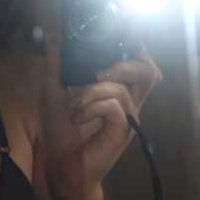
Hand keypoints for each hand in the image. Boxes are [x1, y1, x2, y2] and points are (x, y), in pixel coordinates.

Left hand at [41, 36, 162, 199]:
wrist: (62, 164)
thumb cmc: (61, 129)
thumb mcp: (53, 91)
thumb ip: (55, 64)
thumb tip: (52, 35)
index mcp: (117, 92)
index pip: (143, 67)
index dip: (139, 52)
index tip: (125, 42)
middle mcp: (128, 103)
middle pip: (148, 73)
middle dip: (124, 65)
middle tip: (97, 73)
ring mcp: (127, 118)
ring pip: (123, 89)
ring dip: (93, 91)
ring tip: (76, 104)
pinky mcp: (122, 131)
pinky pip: (113, 107)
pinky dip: (92, 107)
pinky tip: (78, 118)